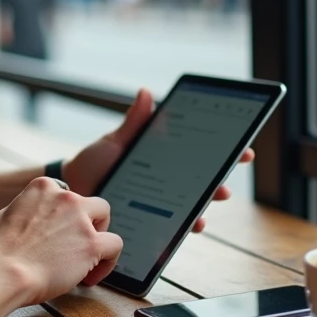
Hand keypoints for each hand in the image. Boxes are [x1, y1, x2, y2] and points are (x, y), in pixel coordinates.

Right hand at [0, 178, 122, 302]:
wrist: (3, 271)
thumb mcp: (5, 215)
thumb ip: (26, 210)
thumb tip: (29, 217)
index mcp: (43, 187)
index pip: (66, 194)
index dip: (66, 215)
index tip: (61, 232)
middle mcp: (66, 198)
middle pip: (92, 203)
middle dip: (89, 222)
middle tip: (78, 243)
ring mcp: (81, 220)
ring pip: (106, 217)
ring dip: (99, 237)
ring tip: (88, 259)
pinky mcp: (92, 244)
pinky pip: (114, 246)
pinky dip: (107, 262)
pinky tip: (89, 277)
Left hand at [62, 88, 254, 233]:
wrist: (74, 192)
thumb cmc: (95, 163)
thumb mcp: (115, 141)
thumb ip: (134, 122)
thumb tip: (146, 92)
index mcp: (164, 157)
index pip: (200, 152)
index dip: (225, 151)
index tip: (243, 148)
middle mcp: (168, 180)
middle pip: (203, 179)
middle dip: (221, 179)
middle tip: (226, 181)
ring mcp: (162, 201)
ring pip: (194, 203)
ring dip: (207, 204)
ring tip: (213, 202)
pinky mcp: (153, 220)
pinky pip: (176, 224)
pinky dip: (189, 224)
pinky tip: (195, 224)